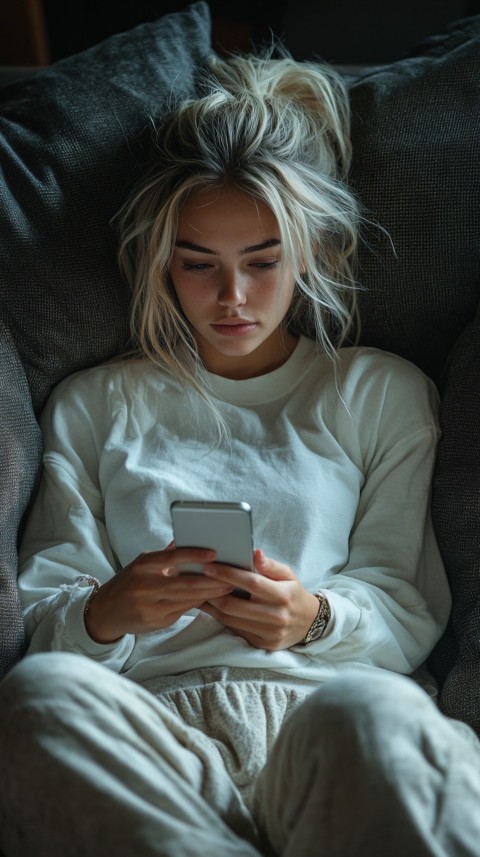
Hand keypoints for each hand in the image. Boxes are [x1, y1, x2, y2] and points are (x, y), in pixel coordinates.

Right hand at [84, 546, 233, 643]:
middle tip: (230, 578)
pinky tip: (212, 601)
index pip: (172, 557)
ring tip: (227, 589)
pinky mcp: (155, 621)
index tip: (214, 553)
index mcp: (143, 566)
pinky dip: (198, 604)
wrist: (105, 612)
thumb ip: (165, 555)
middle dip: (211, 581)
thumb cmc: (129, 583)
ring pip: (187, 599)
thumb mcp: (142, 564)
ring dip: (210, 594)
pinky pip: (182, 611)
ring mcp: (150, 606)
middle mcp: (145, 585)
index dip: (194, 555)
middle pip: (185, 583)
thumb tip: (188, 538)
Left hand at [200, 549, 319, 649]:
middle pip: (235, 605)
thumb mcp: (288, 575)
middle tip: (198, 580)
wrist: (308, 623)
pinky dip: (220, 618)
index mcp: (284, 596)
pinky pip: (234, 630)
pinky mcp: (261, 645)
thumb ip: (270, 565)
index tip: (209, 567)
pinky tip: (211, 607)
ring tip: (199, 592)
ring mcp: (268, 634)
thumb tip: (255, 553)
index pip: (252, 583)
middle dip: (212, 592)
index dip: (228, 574)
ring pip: (230, 620)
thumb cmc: (292, 593)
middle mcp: (277, 617)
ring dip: (212, 606)